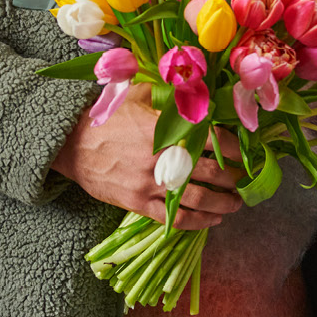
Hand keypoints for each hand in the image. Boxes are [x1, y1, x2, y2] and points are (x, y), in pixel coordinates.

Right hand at [52, 82, 242, 228]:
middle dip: (232, 178)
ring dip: (222, 204)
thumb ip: (168, 97)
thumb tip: (197, 94)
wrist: (71, 144)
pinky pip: (175, 218)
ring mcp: (150, 184)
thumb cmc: (106, 118)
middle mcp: (161, 158)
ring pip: (197, 200)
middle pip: (210, 172)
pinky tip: (212, 220)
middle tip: (243, 180)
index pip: (211, 139)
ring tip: (234, 204)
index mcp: (164, 129)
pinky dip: (198, 222)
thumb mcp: (138, 96)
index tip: (245, 153)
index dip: (234, 148)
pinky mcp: (138, 204)